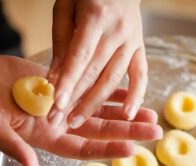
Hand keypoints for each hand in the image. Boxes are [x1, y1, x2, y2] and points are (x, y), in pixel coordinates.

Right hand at [0, 55, 160, 165]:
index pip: (82, 148)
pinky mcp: (64, 85)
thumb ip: (14, 148)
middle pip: (100, 130)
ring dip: (125, 111)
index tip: (132, 150)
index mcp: (46, 138)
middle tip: (156, 131)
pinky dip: (109, 89)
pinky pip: (91, 87)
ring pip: (100, 110)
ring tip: (151, 113)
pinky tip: (128, 90)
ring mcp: (64, 104)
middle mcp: (60, 124)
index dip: (106, 150)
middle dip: (128, 131)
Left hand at [49, 0, 145, 127]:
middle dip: (74, 99)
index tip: (56, 104)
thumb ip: (61, 41)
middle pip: (94, 72)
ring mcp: (132, 41)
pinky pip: (141, 75)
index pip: (80, 56)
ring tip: (76, 123)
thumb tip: (54, 78)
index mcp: (96, 17)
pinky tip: (127, 115)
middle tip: (56, 121)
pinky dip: (136, 96)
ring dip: (94, 104)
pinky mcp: (140, 48)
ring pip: (113, 78)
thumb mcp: (65, 7)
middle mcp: (117, 31)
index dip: (68, 81)